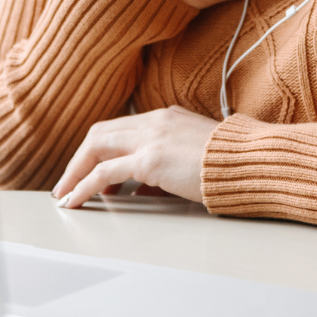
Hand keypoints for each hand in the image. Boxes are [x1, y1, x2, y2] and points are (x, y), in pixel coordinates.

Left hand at [52, 106, 220, 206]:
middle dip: (79, 159)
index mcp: (166, 117)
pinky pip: (104, 173)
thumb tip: (146, 188)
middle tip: (68, 182)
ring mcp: (152, 138)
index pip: (120, 128)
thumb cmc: (232, 164)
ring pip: (96, 148)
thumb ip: (168, 165)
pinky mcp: (150, 160)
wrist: (251, 162)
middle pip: (101, 134)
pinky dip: (83, 186)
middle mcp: (155, 122)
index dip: (99, 149)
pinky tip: (75, 200)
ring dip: (75, 173)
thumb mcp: (195, 156)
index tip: (90, 170)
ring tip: (65, 194)